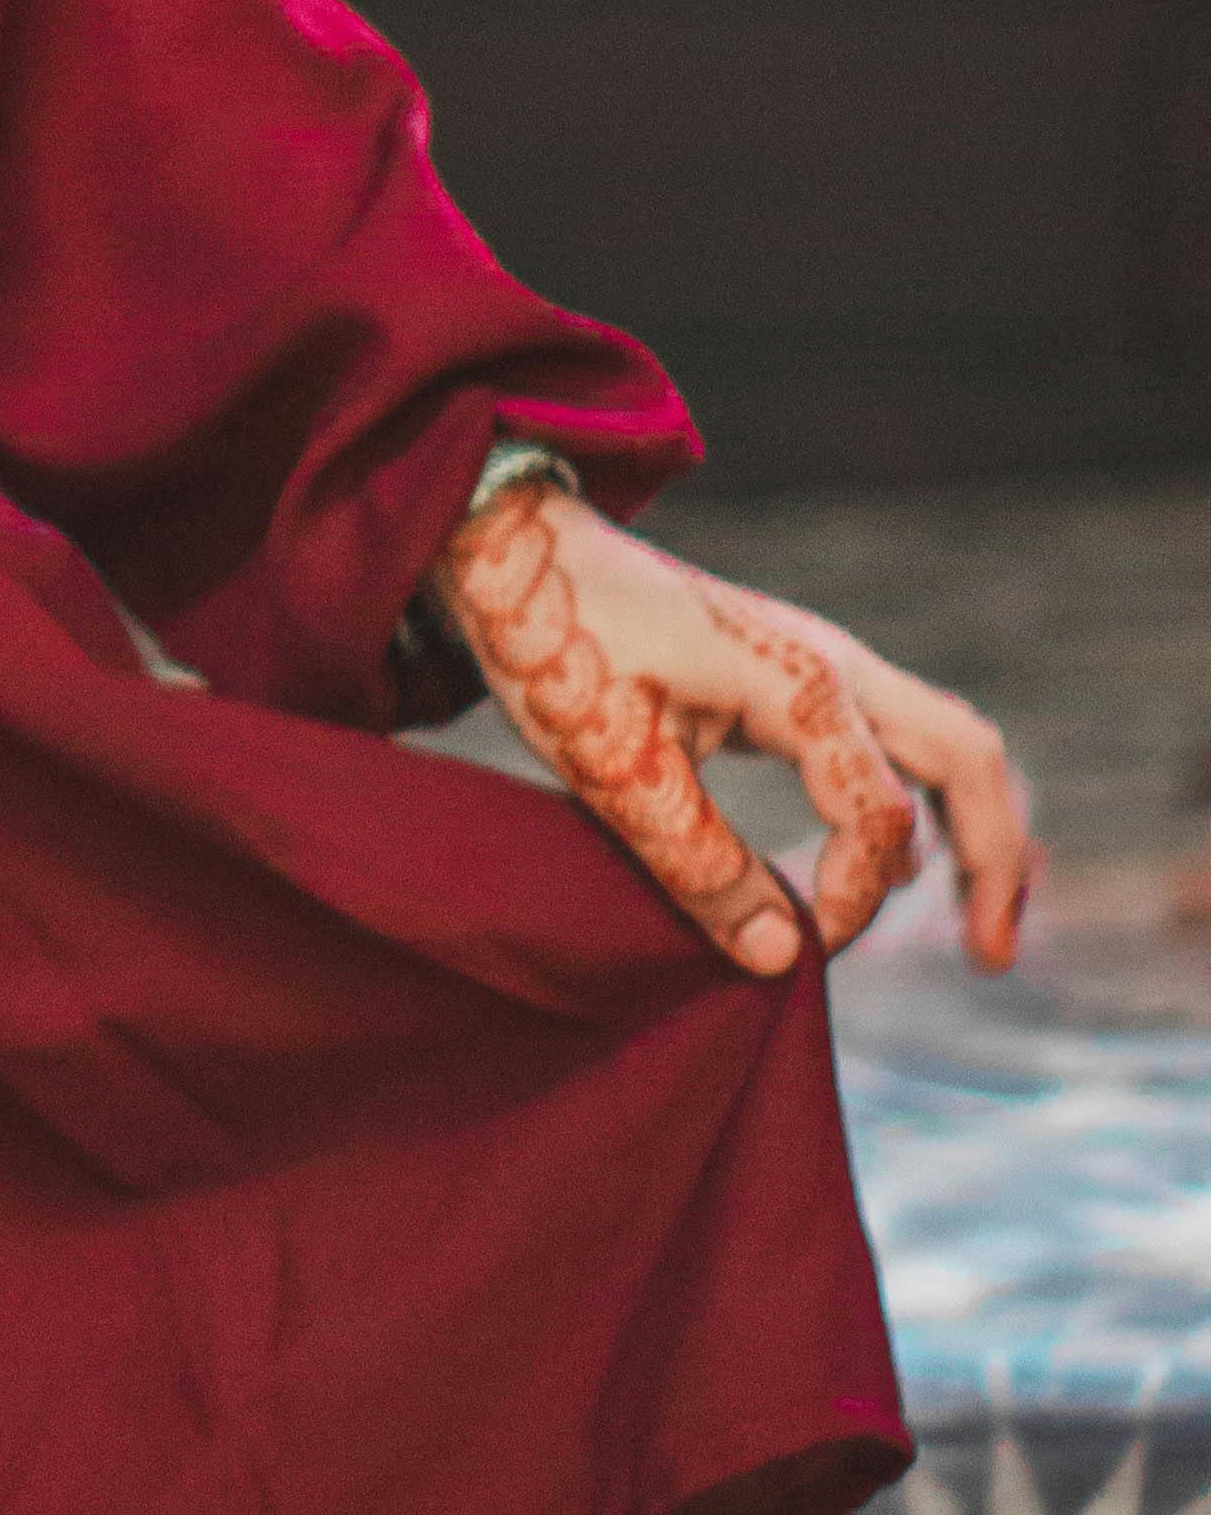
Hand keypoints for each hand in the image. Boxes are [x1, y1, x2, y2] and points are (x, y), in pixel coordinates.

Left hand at [442, 476, 1030, 984]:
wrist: (519, 555)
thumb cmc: (558, 647)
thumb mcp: (612, 768)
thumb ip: (698, 866)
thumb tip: (782, 959)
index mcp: (801, 682)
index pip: (879, 814)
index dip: (852, 897)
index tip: (799, 948)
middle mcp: (835, 663)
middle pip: (968, 759)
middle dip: (994, 860)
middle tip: (990, 957)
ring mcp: (826, 661)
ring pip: (948, 742)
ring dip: (975, 827)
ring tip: (974, 924)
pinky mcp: (801, 675)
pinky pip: (902, 737)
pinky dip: (927, 799)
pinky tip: (898, 862)